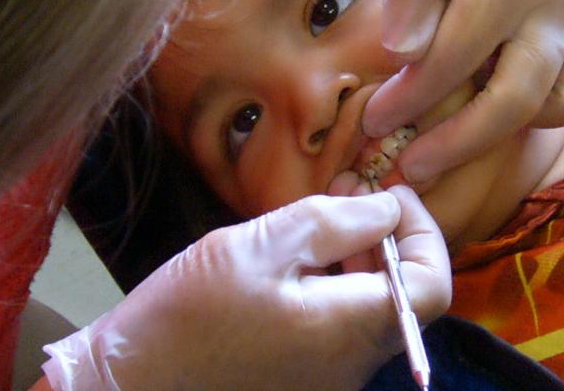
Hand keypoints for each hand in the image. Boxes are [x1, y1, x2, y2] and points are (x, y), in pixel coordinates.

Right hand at [42, 189, 449, 390]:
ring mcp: (328, 379)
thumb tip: (387, 210)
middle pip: (405, 295)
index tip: (390, 194)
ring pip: (372, 308)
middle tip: (349, 192)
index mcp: (349, 331)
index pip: (433, 285)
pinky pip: (341, 325)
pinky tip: (300, 255)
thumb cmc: (189, 312)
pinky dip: (335, 283)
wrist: (130, 382)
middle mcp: (352, 364)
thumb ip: (333, 222)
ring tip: (322, 214)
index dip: (424, 231)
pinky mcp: (303, 379)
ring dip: (360, 256)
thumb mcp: (261, 245)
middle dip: (386, 235)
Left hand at [362, 0, 563, 182]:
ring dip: (498, 135)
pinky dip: (539, 115)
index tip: (372, 119)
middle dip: (452, 141)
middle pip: (513, 97)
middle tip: (406, 166)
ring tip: (445, 145)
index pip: (458, 51)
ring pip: (557, 106)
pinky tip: (495, 111)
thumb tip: (401, 52)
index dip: (411, 95)